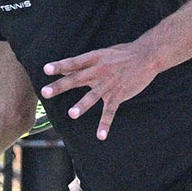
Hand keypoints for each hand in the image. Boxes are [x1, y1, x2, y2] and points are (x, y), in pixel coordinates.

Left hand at [40, 43, 158, 140]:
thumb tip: (63, 70)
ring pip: (92, 96)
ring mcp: (109, 84)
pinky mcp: (118, 95)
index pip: (73, 63)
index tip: (45, 70)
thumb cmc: (122, 54)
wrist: (146, 56)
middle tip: (45, 92)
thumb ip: (83, 64)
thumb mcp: (101, 54)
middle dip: (60, 86)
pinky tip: (100, 136)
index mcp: (93, 59)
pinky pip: (110, 112)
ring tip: (71, 114)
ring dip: (81, 105)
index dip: (59, 66)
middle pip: (76, 79)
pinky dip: (105, 124)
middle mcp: (99, 72)